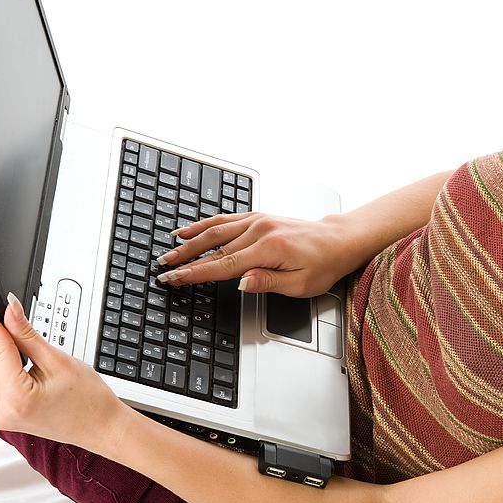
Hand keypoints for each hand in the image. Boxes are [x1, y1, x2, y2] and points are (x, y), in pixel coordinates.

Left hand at [0, 286, 128, 450]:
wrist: (102, 427)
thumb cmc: (90, 400)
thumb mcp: (58, 360)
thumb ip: (27, 335)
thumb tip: (10, 310)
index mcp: (14, 398)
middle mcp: (1, 410)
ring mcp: (0, 415)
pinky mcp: (4, 414)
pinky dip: (1, 361)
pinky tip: (5, 345)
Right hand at [155, 212, 353, 296]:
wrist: (338, 240)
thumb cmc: (324, 264)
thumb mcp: (302, 284)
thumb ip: (268, 282)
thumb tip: (241, 282)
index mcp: (269, 249)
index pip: (224, 265)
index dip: (196, 273)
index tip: (175, 279)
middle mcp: (261, 230)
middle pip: (214, 247)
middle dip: (185, 259)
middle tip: (163, 268)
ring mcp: (258, 221)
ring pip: (215, 230)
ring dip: (189, 241)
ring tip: (168, 251)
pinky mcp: (259, 217)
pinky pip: (226, 219)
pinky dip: (204, 224)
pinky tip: (188, 230)